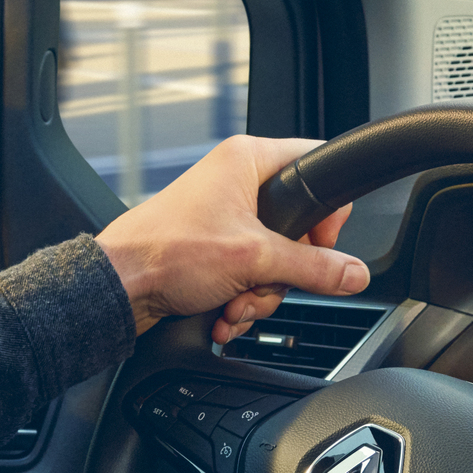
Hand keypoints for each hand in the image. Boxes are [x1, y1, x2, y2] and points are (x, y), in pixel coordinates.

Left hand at [96, 135, 366, 340]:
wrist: (119, 286)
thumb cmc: (165, 251)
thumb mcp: (254, 259)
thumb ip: (314, 268)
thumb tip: (354, 274)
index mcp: (248, 160)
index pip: (316, 166)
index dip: (326, 212)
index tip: (320, 245)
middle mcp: (237, 181)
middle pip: (298, 227)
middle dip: (282, 272)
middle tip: (264, 282)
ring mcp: (225, 215)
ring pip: (274, 258)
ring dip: (260, 292)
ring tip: (235, 304)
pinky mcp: (214, 246)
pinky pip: (250, 272)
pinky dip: (241, 298)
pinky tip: (224, 312)